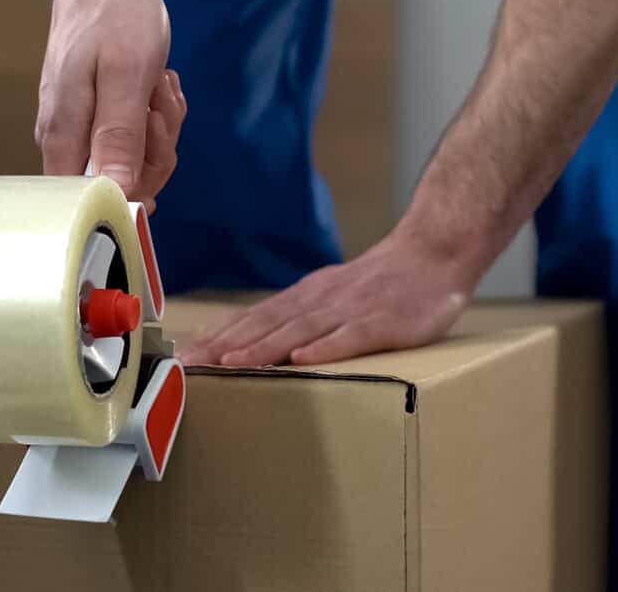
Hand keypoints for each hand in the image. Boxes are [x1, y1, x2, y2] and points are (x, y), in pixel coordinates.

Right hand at [37, 0, 184, 208]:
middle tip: (160, 101)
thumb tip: (117, 193)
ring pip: (134, 162)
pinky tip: (157, 85)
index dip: (137, 187)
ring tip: (159, 84)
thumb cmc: (112, 16)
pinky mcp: (96, 118)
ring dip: (160, 127)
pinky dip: (154, 115)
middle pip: (121, 185)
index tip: (154, 138)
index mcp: (65, 140)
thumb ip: (120, 135)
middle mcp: (65, 144)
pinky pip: (133, 138)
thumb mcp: (127, 74)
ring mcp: (80, 131)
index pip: (96, 203)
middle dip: (156, 149)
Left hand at [178, 225, 482, 366]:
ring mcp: (351, 309)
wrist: (432, 252)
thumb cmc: (381, 283)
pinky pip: (351, 336)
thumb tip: (252, 338)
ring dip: (263, 347)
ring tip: (231, 364)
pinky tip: (303, 361)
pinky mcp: (383, 321)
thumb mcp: (332, 294)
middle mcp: (320, 301)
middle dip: (225, 346)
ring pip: (299, 330)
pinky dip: (326, 347)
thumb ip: (298, 315)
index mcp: (305, 297)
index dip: (218, 337)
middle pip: (265, 324)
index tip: (185, 357)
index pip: (253, 318)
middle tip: (190, 366)